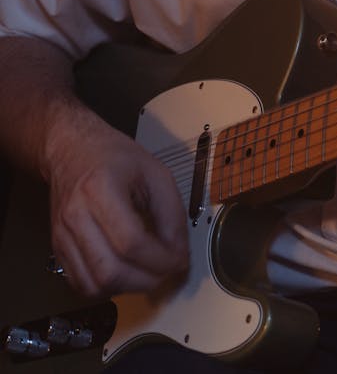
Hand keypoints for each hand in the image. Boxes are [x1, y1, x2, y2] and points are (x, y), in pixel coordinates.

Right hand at [45, 105, 188, 297]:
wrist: (72, 149)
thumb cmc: (113, 156)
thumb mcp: (155, 172)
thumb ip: (172, 213)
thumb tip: (179, 252)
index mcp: (100, 188)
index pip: (131, 242)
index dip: (160, 260)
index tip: (179, 261)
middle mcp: (76, 215)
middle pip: (110, 270)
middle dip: (146, 280)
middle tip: (167, 272)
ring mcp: (62, 235)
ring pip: (94, 285)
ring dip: (127, 288)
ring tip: (147, 273)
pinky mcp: (57, 248)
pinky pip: (80, 284)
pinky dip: (106, 288)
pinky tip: (124, 273)